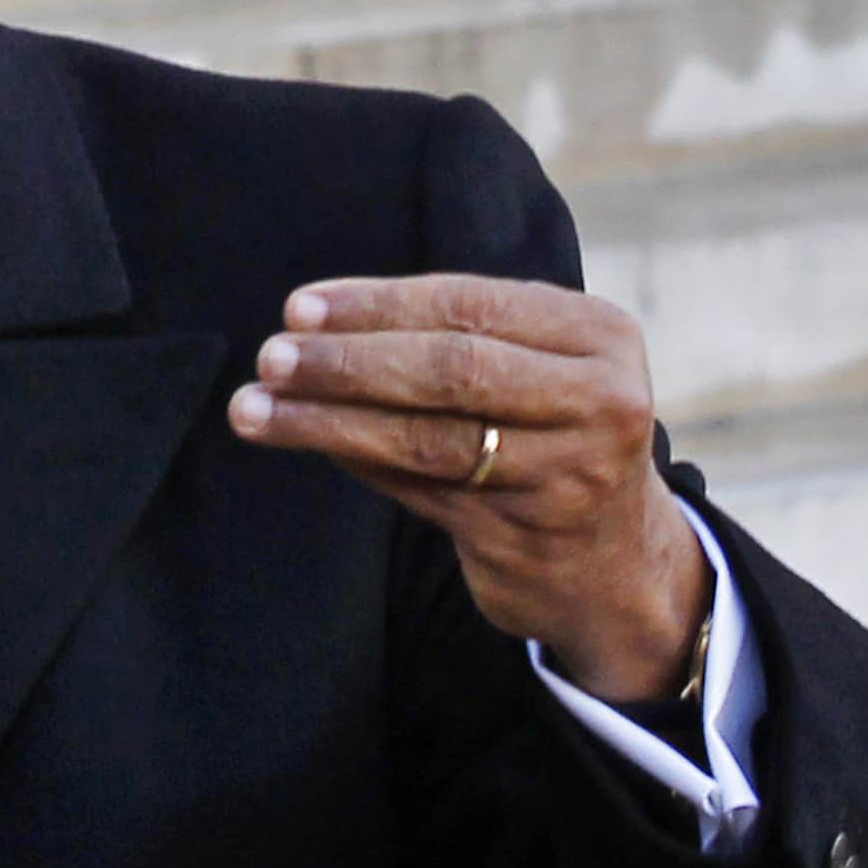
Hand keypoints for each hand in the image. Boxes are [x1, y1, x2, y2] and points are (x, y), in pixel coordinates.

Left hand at [225, 273, 707, 702]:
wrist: (613, 562)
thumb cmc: (550, 432)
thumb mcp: (537, 366)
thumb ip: (455, 337)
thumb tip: (310, 325)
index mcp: (600, 335)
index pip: (470, 306)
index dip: (376, 304)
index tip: (298, 307)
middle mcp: (600, 401)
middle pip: (452, 370)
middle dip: (348, 361)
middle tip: (270, 356)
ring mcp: (568, 475)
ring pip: (426, 438)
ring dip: (328, 421)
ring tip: (254, 408)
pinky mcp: (526, 537)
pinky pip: (418, 490)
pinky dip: (355, 461)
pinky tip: (304, 442)